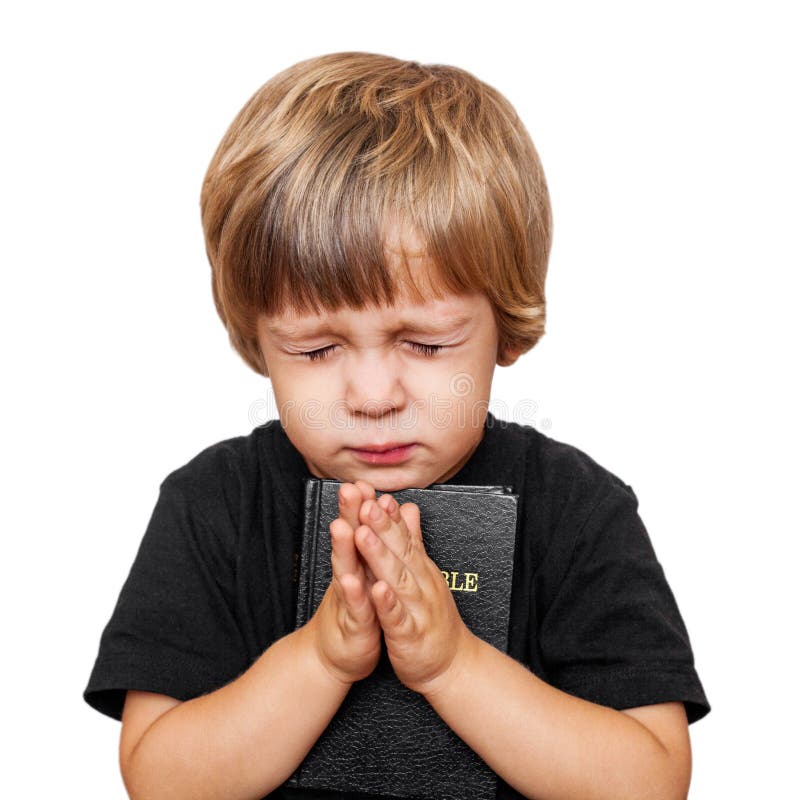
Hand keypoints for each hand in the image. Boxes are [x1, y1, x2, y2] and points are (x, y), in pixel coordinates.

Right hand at [308, 480, 383, 684]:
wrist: (340, 654)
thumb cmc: (358, 610)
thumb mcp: (368, 573)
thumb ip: (375, 542)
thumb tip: (384, 512)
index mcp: (358, 563)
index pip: (359, 527)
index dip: (360, 504)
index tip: (362, 479)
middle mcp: (349, 576)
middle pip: (348, 541)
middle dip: (348, 515)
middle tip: (348, 489)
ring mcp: (348, 599)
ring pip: (345, 569)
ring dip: (344, 548)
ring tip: (343, 527)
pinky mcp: (353, 624)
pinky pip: (354, 608)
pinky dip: (353, 594)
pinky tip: (354, 581)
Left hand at [354, 495, 475, 695]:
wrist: (452, 665)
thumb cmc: (432, 618)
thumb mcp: (423, 573)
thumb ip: (413, 540)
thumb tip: (408, 507)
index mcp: (419, 569)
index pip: (402, 536)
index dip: (387, 515)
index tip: (372, 492)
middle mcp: (420, 583)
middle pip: (399, 550)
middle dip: (381, 526)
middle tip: (365, 503)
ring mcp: (416, 609)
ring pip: (397, 578)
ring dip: (380, 556)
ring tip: (363, 534)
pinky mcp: (410, 635)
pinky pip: (397, 618)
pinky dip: (388, 603)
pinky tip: (378, 588)